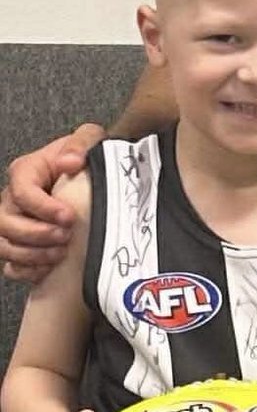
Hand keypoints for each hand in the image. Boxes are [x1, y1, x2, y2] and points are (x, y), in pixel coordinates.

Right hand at [0, 124, 102, 281]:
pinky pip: (10, 266)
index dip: (42, 207)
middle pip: (4, 222)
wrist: (92, 180)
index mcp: (26, 172)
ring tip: (60, 254)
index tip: (68, 217)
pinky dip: (27, 271)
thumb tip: (70, 162)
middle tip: (65, 238)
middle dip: (35, 234)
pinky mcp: (21, 246)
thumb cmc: (87, 159)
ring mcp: (14, 225)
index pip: (22, 191)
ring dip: (30, 255)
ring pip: (3, 245)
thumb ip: (81, 143)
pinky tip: (49, 269)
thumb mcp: (89, 140)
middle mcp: (13, 199)